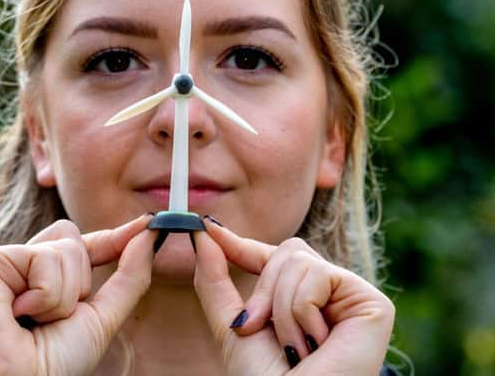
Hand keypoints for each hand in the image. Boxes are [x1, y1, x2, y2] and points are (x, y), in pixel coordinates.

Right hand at [0, 214, 154, 375]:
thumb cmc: (53, 365)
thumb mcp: (102, 317)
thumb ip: (128, 276)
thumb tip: (148, 233)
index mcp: (42, 279)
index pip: (82, 246)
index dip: (112, 238)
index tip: (147, 224)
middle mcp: (20, 268)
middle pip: (72, 237)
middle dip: (80, 281)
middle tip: (53, 318)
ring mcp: (1, 263)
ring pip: (64, 246)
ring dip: (64, 295)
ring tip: (33, 321)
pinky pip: (42, 257)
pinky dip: (44, 294)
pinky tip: (16, 314)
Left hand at [193, 218, 394, 375]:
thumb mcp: (231, 326)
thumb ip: (215, 280)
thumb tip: (203, 235)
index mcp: (299, 300)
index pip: (269, 258)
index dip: (240, 244)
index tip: (208, 228)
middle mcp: (328, 295)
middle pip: (288, 251)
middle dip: (262, 292)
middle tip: (258, 328)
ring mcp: (351, 298)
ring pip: (299, 261)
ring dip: (281, 309)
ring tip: (296, 347)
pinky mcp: (372, 303)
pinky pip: (318, 275)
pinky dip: (303, 311)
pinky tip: (317, 342)